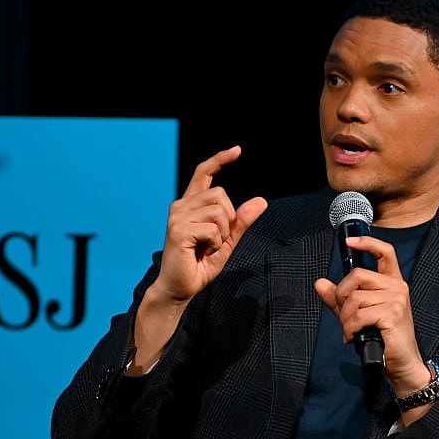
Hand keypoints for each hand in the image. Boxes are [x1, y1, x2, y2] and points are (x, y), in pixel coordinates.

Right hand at [153, 145, 267, 303]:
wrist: (180, 287)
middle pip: (221, 195)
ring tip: (206, 247)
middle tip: (214, 241)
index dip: (220, 160)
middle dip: (228, 220)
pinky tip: (200, 252)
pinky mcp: (177, 229)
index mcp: (191, 204)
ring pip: (219, 212)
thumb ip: (241, 221)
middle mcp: (181, 205)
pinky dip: (214, 243)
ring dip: (221, 234)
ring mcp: (177, 216)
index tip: (237, 150)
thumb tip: (261, 201)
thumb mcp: (227, 241)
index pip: (204, 173)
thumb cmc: (199, 265)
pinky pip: (212, 229)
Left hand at [314, 235, 429, 394]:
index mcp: (392, 282)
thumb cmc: (382, 338)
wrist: (401, 364)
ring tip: (350, 331)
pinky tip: (352, 337)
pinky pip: (358, 315)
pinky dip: (349, 328)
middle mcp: (397, 287)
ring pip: (354, 298)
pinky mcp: (392, 314)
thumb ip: (339, 299)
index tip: (349, 242)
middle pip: (357, 276)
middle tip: (344, 316)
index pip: (385, 253)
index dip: (367, 243)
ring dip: (345, 319)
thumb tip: (320, 283)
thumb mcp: (357, 314)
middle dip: (342, 296)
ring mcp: (396, 300)